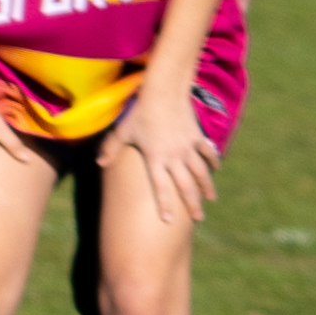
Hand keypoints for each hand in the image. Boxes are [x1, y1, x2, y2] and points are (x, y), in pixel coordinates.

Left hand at [105, 99, 217, 228]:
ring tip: (210, 199)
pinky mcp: (197, 137)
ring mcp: (188, 147)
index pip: (161, 187)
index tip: (169, 220)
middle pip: (186, 185)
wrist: (163, 93)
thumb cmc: (140, 113)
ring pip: (201, 172)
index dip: (165, 204)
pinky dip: (213, 161)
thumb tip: (100, 163)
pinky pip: (207, 153)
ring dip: (206, 187)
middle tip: (199, 218)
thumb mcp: (122, 131)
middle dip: (193, 204)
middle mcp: (174, 157)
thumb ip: (111, 148)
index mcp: (155, 158)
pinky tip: (215, 169)